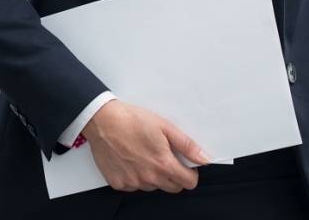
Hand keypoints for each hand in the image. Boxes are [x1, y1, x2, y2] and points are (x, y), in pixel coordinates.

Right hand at [82, 100, 209, 192]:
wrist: (104, 122)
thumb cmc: (133, 121)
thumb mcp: (166, 127)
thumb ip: (187, 146)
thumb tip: (204, 158)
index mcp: (163, 164)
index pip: (188, 183)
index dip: (191, 174)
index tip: (188, 166)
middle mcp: (148, 178)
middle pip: (173, 188)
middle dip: (175, 176)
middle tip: (167, 157)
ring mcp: (132, 183)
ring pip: (153, 187)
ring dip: (155, 176)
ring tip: (147, 155)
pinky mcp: (118, 184)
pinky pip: (135, 186)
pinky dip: (137, 177)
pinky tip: (133, 161)